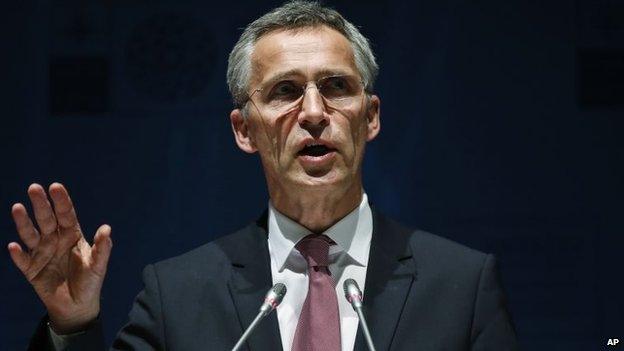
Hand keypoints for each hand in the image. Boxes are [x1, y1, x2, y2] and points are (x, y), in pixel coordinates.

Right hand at [8, 183, 112, 333]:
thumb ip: (103, 248)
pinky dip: (18, 254)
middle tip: (34, 188)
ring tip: (18, 208)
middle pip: (46, 219)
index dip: (61, 201)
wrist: (77, 305)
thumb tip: (107, 228)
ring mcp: (41, 253)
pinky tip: (14, 247)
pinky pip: (23, 260)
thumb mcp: (99, 265)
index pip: (66, 214)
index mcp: (72, 235)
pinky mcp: (31, 269)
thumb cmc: (90, 281)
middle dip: (40, 204)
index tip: (56, 186)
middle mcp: (55, 240)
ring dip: (24, 222)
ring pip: (31, 235)